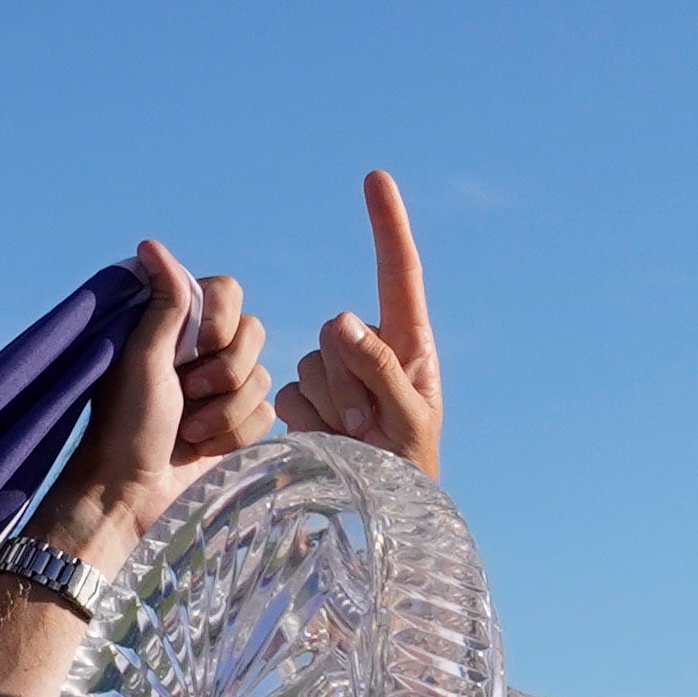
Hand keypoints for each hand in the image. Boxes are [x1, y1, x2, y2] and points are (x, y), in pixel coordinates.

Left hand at [34, 242, 276, 561]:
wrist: (131, 494)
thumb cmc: (126, 426)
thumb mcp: (143, 358)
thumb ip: (163, 302)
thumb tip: (150, 243)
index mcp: (175, 324)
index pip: (229, 291)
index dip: (220, 322)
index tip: (191, 349)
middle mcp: (202, 350)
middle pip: (254, 333)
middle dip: (224, 373)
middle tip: (186, 395)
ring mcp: (221, 388)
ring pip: (263, 378)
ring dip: (225, 412)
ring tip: (188, 431)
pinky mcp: (235, 423)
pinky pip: (266, 414)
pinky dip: (234, 435)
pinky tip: (202, 449)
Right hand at [277, 171, 441, 480]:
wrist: (381, 518)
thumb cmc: (409, 473)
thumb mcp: (408, 421)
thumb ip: (380, 369)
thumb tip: (341, 321)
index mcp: (409, 344)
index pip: (398, 273)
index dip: (387, 226)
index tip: (376, 178)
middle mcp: (369, 349)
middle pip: (335, 331)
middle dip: (346, 379)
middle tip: (367, 425)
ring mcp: (336, 375)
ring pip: (309, 362)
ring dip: (327, 405)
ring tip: (353, 439)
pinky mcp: (307, 400)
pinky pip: (288, 393)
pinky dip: (305, 421)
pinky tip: (329, 443)